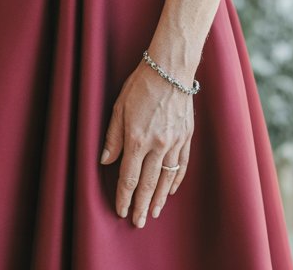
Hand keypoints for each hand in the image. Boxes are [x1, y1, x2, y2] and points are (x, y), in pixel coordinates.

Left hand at [100, 60, 193, 226]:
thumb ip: (113, 136)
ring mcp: (174, 143)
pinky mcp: (186, 138)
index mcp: (137, 138)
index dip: (123, 196)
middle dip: (141, 205)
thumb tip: (106, 161)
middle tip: (138, 223)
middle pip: (148, 184)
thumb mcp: (119, 107)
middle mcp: (157, 145)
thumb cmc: (140, 85)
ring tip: (153, 213)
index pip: (129, 177)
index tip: (120, 211)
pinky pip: (182, 166)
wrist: (170, 70)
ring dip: (159, 199)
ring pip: (166, 179)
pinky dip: (175, 181)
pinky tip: (170, 191)